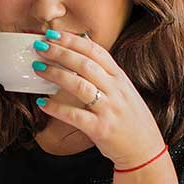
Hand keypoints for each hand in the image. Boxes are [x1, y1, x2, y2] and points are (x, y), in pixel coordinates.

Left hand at [30, 30, 165, 168]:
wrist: (145, 149)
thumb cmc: (130, 119)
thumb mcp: (124, 91)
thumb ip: (105, 74)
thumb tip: (81, 54)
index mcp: (120, 78)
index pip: (96, 51)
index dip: (73, 40)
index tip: (54, 33)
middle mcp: (116, 91)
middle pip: (85, 64)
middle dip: (60, 52)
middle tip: (40, 45)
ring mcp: (109, 109)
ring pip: (79, 86)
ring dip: (55, 74)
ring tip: (37, 67)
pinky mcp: (101, 129)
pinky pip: (74, 115)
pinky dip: (56, 108)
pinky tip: (42, 103)